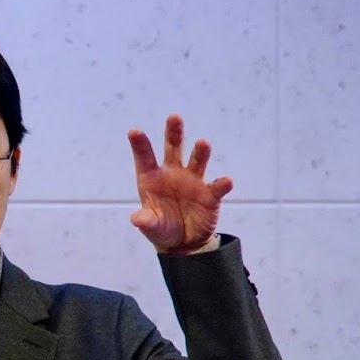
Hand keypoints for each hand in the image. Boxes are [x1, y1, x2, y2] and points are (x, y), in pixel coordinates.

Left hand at [128, 114, 232, 252]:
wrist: (184, 242)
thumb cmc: (162, 228)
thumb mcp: (151, 227)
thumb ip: (145, 221)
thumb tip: (136, 219)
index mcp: (152, 178)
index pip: (145, 158)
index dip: (140, 145)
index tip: (134, 131)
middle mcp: (173, 174)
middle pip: (173, 148)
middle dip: (174, 133)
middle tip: (174, 117)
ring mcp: (193, 181)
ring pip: (197, 161)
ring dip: (200, 152)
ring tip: (203, 143)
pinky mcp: (210, 194)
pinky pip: (217, 186)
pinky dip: (222, 183)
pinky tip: (226, 181)